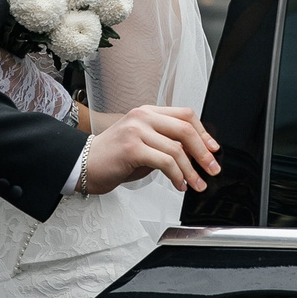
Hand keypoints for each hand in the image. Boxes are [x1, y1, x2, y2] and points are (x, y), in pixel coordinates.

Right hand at [85, 106, 219, 194]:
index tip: (213, 150)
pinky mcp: (132, 148)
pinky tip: (179, 185)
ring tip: (197, 184)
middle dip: (203, 152)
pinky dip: (177, 176)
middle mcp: (142, 117)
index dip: (203, 133)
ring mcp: (136, 130)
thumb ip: (165, 143)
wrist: (83, 165)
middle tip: (212, 169)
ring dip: (191, 171)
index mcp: (147, 112)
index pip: (185, 115)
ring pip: (177, 149)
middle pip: (185, 129)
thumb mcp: (143, 144)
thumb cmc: (113, 158)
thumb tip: (195, 154)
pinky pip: (165, 162)